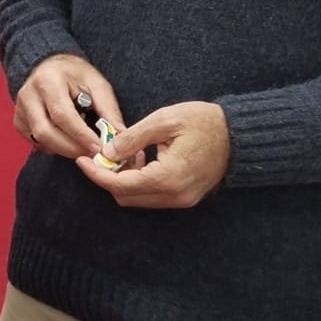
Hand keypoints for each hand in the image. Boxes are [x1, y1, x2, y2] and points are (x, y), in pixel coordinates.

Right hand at [13, 53, 122, 159]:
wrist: (50, 65)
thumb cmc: (75, 74)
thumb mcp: (97, 84)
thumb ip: (108, 110)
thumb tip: (119, 136)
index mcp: (48, 80)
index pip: (63, 115)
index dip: (81, 136)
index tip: (99, 149)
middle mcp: (28, 94)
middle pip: (46, 132)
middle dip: (72, 148)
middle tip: (92, 154)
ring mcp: (20, 109)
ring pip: (40, 140)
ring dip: (64, 150)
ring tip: (82, 148)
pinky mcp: (18, 121)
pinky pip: (35, 142)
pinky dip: (53, 147)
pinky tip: (66, 141)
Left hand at [77, 101, 229, 208]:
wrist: (240, 135)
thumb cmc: (204, 122)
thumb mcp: (164, 120)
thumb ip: (132, 138)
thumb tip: (106, 153)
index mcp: (168, 177)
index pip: (120, 185)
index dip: (95, 174)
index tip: (81, 160)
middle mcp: (174, 196)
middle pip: (126, 197)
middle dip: (108, 178)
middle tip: (101, 154)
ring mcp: (182, 200)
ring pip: (138, 199)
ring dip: (124, 180)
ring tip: (124, 153)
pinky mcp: (186, 197)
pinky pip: (152, 196)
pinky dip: (139, 182)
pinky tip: (141, 159)